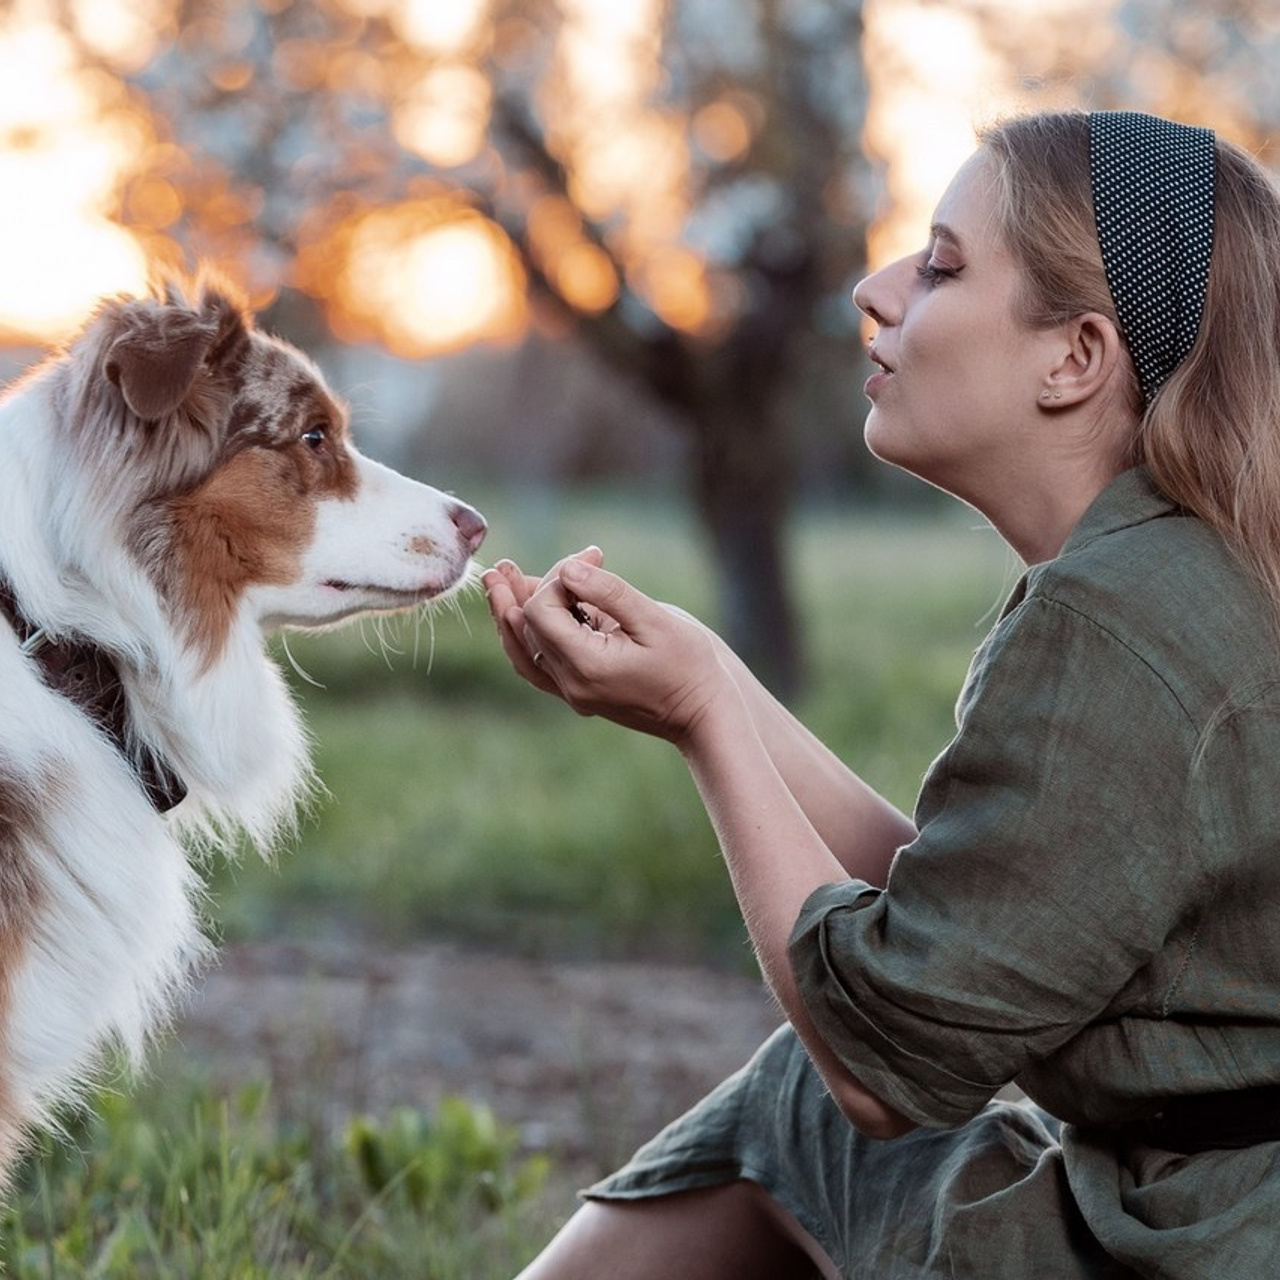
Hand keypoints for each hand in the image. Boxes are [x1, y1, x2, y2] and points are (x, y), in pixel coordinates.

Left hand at [518, 556, 736, 745]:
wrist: (704, 712)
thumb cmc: (690, 664)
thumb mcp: (654, 620)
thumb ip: (608, 591)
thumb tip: (567, 567)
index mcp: (587, 664)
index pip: (541, 611)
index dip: (557, 577)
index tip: (594, 557)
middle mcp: (571, 683)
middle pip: (527, 628)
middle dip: (526, 589)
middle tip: (505, 563)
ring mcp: (573, 692)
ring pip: (524, 649)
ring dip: (510, 614)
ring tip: (497, 581)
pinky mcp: (579, 693)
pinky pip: (536, 667)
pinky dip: (524, 638)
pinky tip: (515, 617)